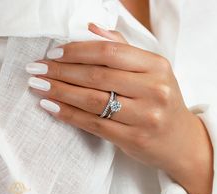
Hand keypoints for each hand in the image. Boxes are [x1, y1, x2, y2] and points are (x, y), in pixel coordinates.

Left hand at [26, 23, 212, 193]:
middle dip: (61, 72)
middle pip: (97, 76)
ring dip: (60, 92)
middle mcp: (154, 90)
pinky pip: (94, 124)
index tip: (53, 54)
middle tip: (36, 70)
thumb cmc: (162, 102)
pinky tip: (52, 107)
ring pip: (93, 101)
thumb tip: (91, 29)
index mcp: (157, 67)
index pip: (109, 52)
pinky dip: (69, 115)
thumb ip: (123, 49)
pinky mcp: (134, 139)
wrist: (179, 141)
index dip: (76, 51)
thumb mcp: (152, 72)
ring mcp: (145, 117)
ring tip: (38, 86)